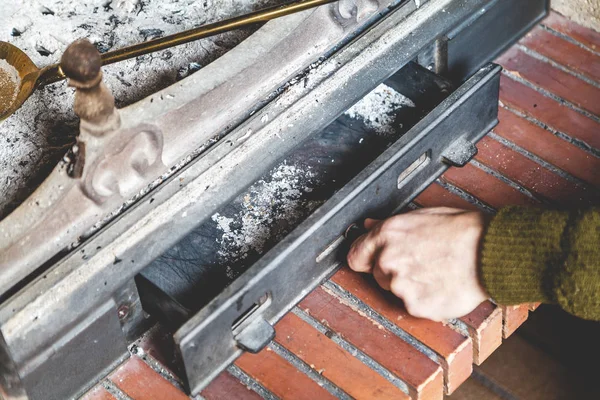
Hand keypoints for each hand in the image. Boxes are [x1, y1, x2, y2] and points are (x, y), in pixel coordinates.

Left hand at [346, 207, 488, 320]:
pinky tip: (441, 285)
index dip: (366, 259)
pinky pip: (413, 306)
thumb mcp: (421, 216)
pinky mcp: (415, 306)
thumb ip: (387, 225)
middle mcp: (388, 260)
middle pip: (378, 275)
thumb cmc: (461, 231)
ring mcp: (400, 285)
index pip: (356, 256)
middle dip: (394, 272)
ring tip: (436, 272)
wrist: (489, 252)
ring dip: (411, 286)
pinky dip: (425, 300)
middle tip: (421, 263)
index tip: (374, 261)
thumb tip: (367, 225)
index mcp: (387, 235)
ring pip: (396, 291)